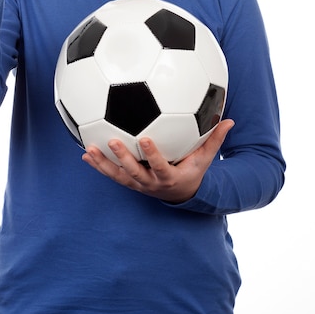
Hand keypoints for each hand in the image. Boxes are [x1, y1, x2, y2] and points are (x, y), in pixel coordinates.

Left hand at [82, 119, 234, 202]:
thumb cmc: (192, 170)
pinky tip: (85, 154)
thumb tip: (229, 120)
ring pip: (118, 176)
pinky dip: (98, 166)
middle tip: (112, 141)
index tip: (145, 139)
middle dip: (123, 158)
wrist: (180, 194)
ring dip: (103, 163)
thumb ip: (214, 140)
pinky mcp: (128, 182)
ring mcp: (137, 184)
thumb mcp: (204, 158)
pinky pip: (111, 174)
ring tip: (90, 150)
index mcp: (168, 177)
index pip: (160, 166)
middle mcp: (150, 182)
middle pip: (134, 172)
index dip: (152, 155)